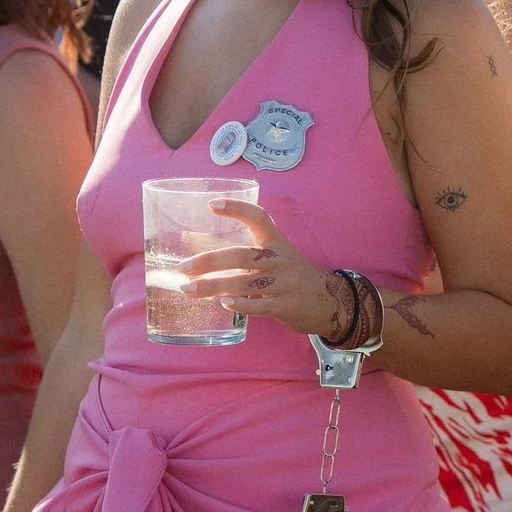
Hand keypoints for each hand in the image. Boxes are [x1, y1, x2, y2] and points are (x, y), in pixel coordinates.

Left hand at [182, 201, 337, 337]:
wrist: (328, 300)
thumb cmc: (288, 274)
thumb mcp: (268, 256)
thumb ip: (233, 248)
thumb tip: (187, 239)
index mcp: (276, 241)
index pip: (258, 218)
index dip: (237, 209)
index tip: (212, 205)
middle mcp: (281, 259)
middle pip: (242, 256)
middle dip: (209, 261)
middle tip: (183, 267)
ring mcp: (285, 283)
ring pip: (246, 283)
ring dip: (214, 286)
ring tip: (187, 289)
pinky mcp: (287, 305)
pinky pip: (261, 305)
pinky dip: (242, 305)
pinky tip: (223, 303)